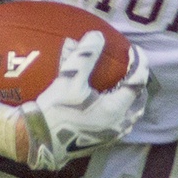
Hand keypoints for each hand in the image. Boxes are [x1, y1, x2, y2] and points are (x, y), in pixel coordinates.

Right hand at [20, 34, 149, 170]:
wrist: (38, 140)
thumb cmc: (55, 110)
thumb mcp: (69, 79)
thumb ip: (85, 56)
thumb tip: (97, 35)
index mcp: (114, 109)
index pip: (137, 83)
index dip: (139, 64)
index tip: (134, 50)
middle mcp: (117, 125)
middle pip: (138, 101)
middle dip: (139, 84)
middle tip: (132, 68)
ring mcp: (110, 135)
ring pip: (131, 115)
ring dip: (131, 99)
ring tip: (123, 85)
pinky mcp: (100, 141)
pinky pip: (119, 124)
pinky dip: (120, 110)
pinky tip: (108, 103)